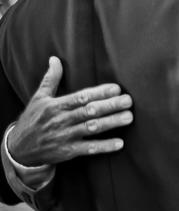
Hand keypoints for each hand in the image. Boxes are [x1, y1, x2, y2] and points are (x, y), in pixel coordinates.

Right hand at [7, 57, 132, 166]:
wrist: (18, 149)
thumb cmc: (33, 120)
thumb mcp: (39, 98)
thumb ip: (51, 79)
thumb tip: (55, 59)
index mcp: (56, 106)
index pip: (81, 97)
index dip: (99, 92)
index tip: (116, 88)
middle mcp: (61, 120)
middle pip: (89, 111)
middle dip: (109, 106)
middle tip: (128, 101)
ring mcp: (65, 136)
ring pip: (91, 128)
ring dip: (111, 123)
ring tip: (128, 117)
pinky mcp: (68, 151)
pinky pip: (88, 149)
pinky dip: (103, 146)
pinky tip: (120, 143)